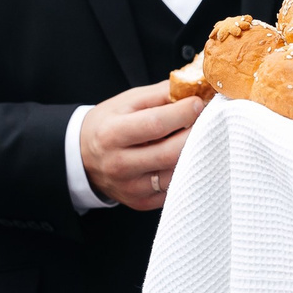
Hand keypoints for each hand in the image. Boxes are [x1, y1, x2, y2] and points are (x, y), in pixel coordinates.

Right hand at [81, 81, 205, 210]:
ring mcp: (130, 188)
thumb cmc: (109, 124)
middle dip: (196, 134)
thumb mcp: (127, 102)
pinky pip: (173, 188)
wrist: (83, 157)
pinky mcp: (141, 202)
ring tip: (201, 138)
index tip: (198, 103)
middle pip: (169, 153)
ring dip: (195, 154)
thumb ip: (160, 94)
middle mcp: (119, 165)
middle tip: (208, 121)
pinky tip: (188, 157)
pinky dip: (186, 171)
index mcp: (111, 134)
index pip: (155, 124)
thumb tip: (195, 90)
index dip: (182, 113)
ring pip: (176, 174)